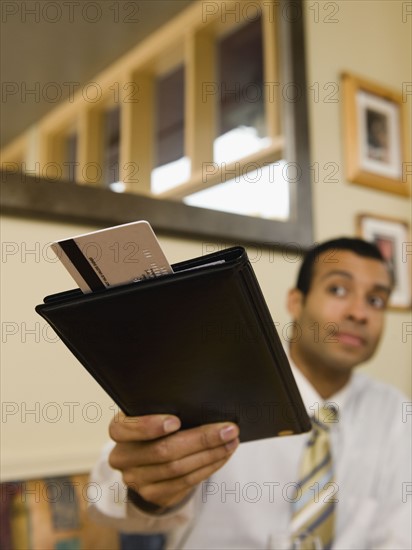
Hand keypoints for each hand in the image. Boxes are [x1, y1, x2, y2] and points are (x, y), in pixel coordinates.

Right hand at [108, 412, 239, 508]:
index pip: (127, 428)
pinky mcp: (153, 494)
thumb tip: (202, 404)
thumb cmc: (156, 424)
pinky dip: (208, 467)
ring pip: (177, 468)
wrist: (148, 458)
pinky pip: (184, 482)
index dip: (150, 426)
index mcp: (119, 429)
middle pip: (162, 450)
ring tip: (231, 441)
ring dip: (210, 454)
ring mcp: (136, 479)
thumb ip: (166, 408)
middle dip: (200, 439)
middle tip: (227, 429)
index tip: (176, 421)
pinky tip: (222, 456)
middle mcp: (122, 456)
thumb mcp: (152, 412)